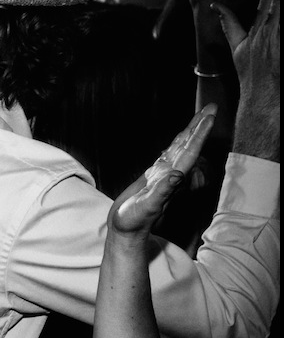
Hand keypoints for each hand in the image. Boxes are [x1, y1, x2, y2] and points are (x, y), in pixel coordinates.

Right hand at [109, 106, 215, 237]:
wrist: (125, 230)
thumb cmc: (133, 221)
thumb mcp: (147, 207)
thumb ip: (162, 192)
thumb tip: (176, 175)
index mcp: (171, 178)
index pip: (190, 152)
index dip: (200, 134)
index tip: (210, 117)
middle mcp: (170, 174)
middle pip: (189, 145)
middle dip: (200, 126)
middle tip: (212, 107)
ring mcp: (162, 174)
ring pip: (180, 148)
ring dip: (191, 132)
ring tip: (200, 116)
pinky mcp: (153, 177)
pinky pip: (168, 155)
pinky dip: (175, 143)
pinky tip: (179, 138)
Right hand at [217, 0, 279, 142]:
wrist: (264, 106)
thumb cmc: (254, 80)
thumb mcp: (239, 51)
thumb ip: (230, 25)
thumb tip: (217, 7)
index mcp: (258, 28)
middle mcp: (269, 31)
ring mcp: (277, 41)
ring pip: (281, 8)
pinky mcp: (278, 50)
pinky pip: (280, 28)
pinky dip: (281, 10)